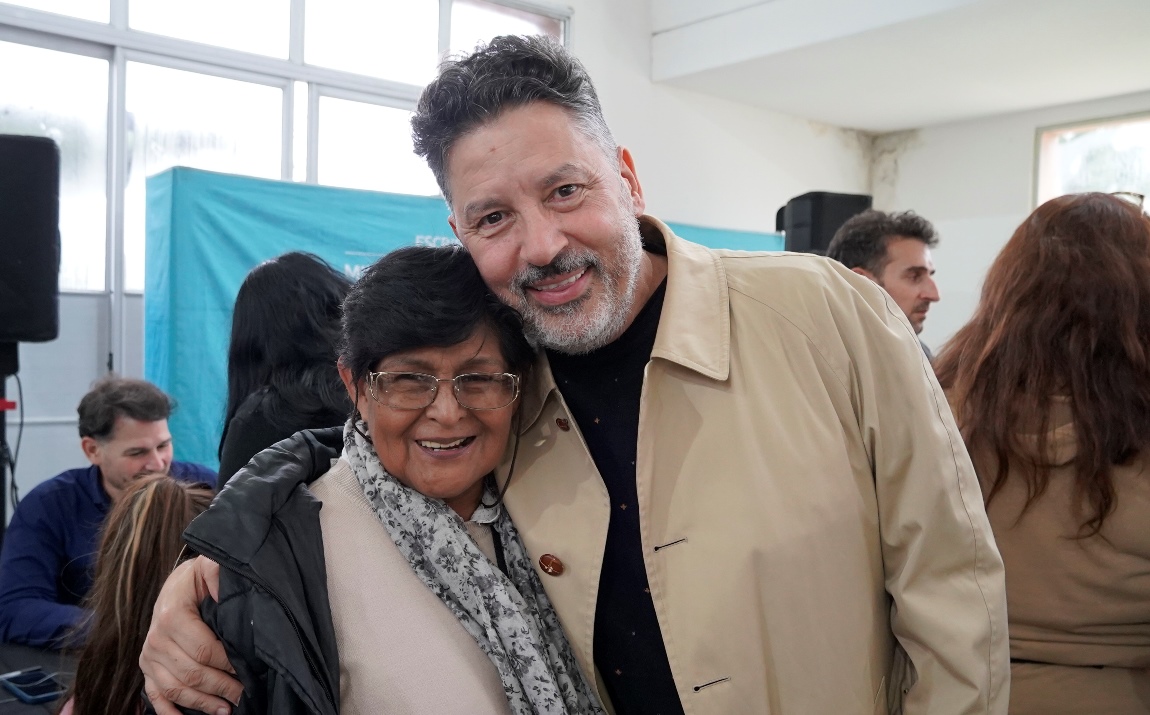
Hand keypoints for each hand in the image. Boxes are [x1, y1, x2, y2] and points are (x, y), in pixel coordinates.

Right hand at [140, 557, 242, 714]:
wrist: (175, 584)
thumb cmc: (197, 579)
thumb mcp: (209, 567)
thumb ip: (217, 573)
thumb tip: (224, 590)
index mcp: (172, 614)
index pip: (204, 649)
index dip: (227, 664)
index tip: (248, 670)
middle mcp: (156, 638)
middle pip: (192, 673)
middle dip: (221, 687)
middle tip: (244, 694)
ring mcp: (149, 656)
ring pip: (176, 688)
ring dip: (202, 702)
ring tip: (226, 709)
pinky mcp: (146, 668)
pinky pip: (155, 695)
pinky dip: (168, 711)